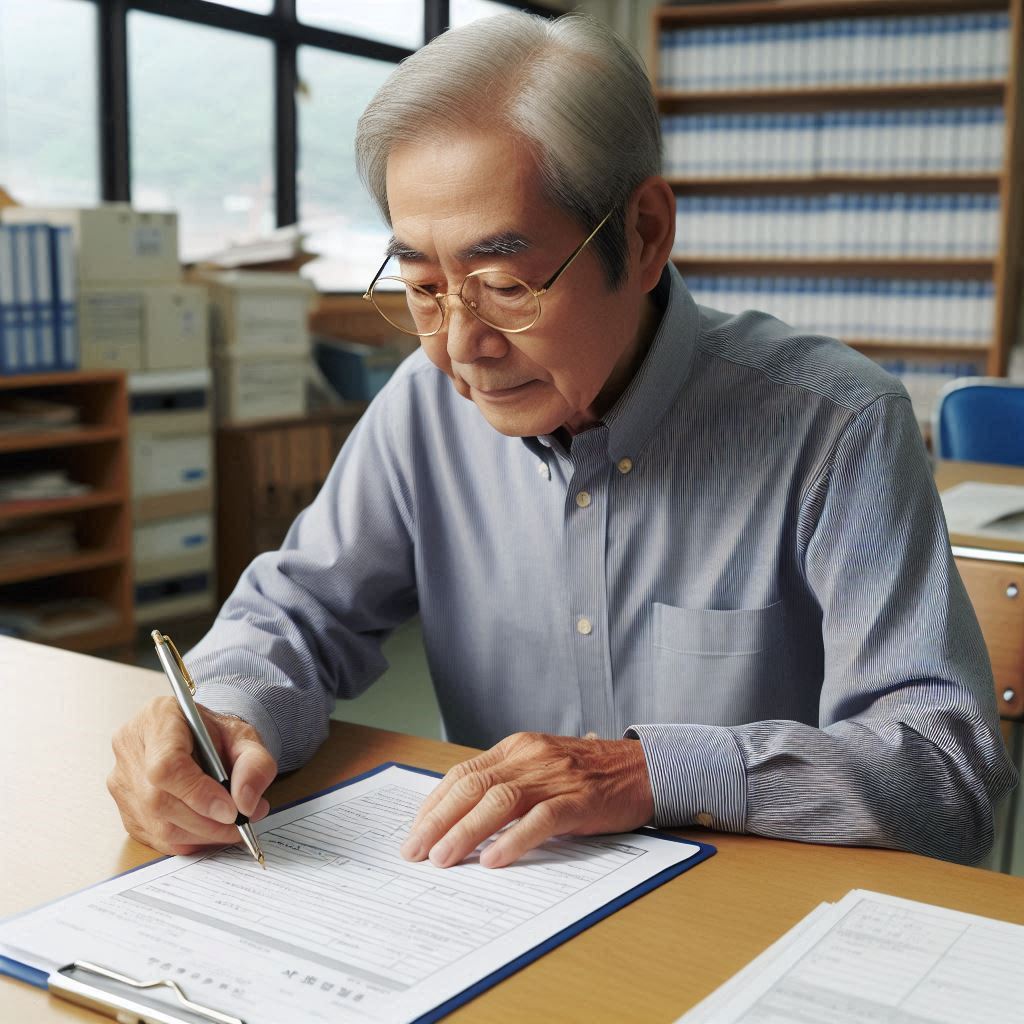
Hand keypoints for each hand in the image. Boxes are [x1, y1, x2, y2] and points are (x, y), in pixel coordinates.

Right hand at [107, 696, 276, 855]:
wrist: (197, 736)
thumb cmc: (216, 734)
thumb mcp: (245, 737)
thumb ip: (254, 764)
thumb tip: (246, 803)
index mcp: (158, 718)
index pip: (166, 766)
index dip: (198, 794)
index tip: (231, 810)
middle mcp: (130, 748)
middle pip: (160, 801)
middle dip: (208, 822)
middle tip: (243, 822)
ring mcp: (122, 781)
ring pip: (158, 825)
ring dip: (202, 834)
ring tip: (233, 825)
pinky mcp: (125, 809)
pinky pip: (155, 837)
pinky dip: (189, 840)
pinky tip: (211, 829)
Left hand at [400, 732, 653, 868]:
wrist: (644, 767)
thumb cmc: (588, 774)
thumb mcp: (541, 767)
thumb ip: (506, 784)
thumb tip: (461, 819)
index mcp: (517, 748)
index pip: (463, 773)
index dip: (435, 804)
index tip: (416, 832)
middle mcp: (530, 757)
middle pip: (473, 786)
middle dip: (438, 821)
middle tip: (415, 852)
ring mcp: (555, 777)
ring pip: (499, 801)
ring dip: (466, 831)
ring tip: (444, 859)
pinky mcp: (580, 799)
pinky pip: (541, 818)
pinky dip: (514, 840)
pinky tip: (495, 860)